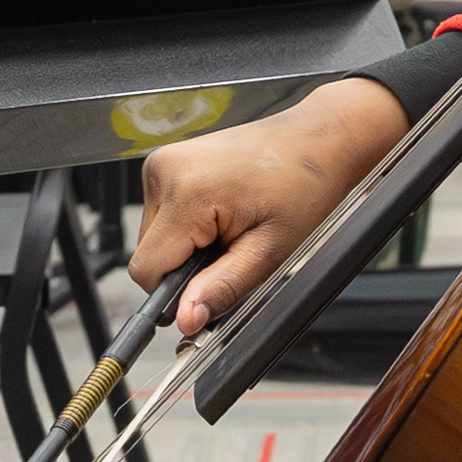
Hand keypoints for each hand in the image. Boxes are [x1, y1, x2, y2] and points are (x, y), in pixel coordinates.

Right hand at [136, 77, 404, 333]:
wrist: (315, 142)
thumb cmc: (303, 187)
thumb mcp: (269, 252)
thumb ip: (222, 288)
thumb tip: (185, 320)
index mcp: (187, 192)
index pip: (147, 269)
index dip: (175, 292)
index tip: (209, 287)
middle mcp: (165, 170)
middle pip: (149, 253)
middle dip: (186, 265)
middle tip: (233, 249)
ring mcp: (163, 162)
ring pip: (154, 236)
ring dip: (187, 244)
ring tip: (231, 227)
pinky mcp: (167, 162)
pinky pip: (162, 214)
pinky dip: (188, 225)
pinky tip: (222, 213)